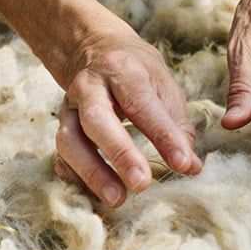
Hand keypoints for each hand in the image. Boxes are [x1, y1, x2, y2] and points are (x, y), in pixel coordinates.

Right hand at [53, 25, 201, 206]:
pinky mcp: (59, 127)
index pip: (142, 104)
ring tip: (118, 199)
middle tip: (142, 184)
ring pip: (69, 141)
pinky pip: (61, 156)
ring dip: (92, 173)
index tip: (183, 164)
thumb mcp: (162, 85)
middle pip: (96, 119)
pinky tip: (93, 193)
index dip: (163, 136)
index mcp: (121, 69)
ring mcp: (68, 108)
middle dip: (119, 154)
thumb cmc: (136, 72)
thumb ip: (177, 125)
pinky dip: (75, 177)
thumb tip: (191, 167)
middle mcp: (89, 86)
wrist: (94, 50)